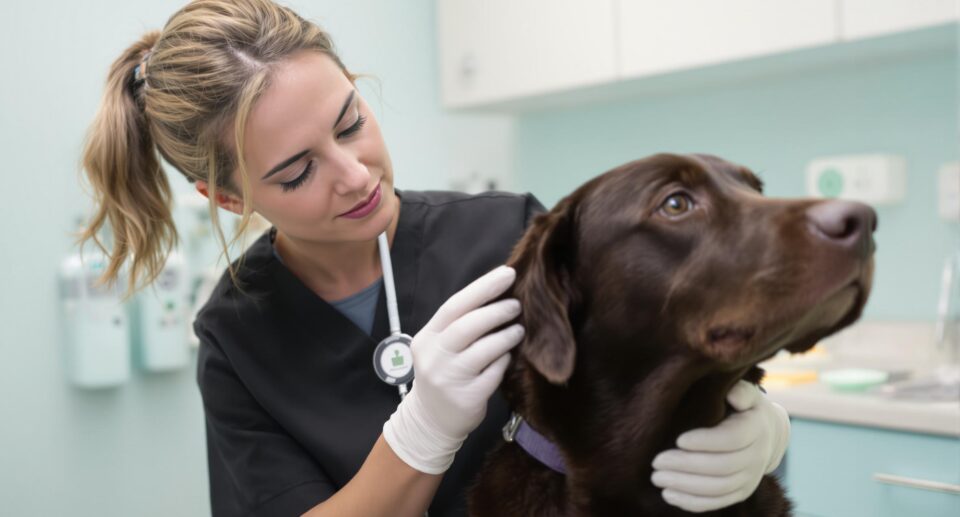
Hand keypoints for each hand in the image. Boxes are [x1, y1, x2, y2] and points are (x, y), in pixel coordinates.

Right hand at [383, 266, 524, 473]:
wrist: (430, 421)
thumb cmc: (443, 373)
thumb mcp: (441, 347)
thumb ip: (462, 324)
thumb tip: (500, 294)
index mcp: (427, 338)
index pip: (455, 306)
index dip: (483, 287)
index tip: (508, 274)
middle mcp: (434, 357)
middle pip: (468, 326)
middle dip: (497, 311)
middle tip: (517, 304)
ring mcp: (448, 379)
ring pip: (484, 350)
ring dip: (506, 336)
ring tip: (519, 330)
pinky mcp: (466, 398)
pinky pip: (493, 374)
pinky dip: (504, 362)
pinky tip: (508, 357)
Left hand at [651, 380, 789, 512]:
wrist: (765, 434)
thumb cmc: (743, 407)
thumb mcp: (746, 392)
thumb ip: (740, 391)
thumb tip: (732, 394)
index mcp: (756, 428)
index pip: (732, 439)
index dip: (706, 441)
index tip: (678, 439)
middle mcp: (757, 456)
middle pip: (722, 467)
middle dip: (687, 466)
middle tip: (656, 462)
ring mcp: (750, 478)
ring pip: (718, 488)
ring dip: (685, 486)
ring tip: (657, 478)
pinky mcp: (741, 493)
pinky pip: (717, 502)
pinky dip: (692, 502)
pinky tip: (668, 495)